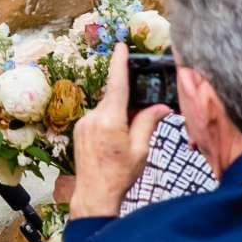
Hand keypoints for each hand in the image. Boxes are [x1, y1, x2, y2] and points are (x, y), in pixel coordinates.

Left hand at [72, 43, 168, 218]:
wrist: (94, 195)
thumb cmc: (119, 175)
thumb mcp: (140, 149)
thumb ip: (148, 122)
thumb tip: (161, 107)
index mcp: (110, 120)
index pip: (117, 83)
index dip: (120, 63)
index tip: (121, 46)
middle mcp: (93, 117)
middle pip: (114, 97)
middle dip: (128, 103)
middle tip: (139, 121)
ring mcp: (84, 123)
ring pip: (106, 108)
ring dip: (118, 115)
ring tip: (123, 141)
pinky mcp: (79, 129)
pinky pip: (98, 117)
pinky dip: (109, 122)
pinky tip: (112, 142)